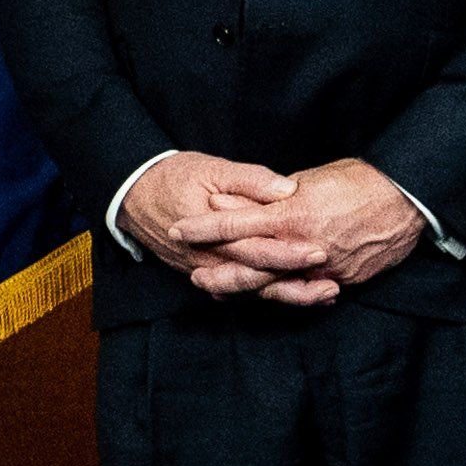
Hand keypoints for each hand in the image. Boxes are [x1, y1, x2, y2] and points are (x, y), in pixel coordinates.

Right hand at [120, 150, 307, 299]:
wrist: (133, 195)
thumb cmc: (174, 177)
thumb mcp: (212, 168)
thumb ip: (250, 180)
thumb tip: (285, 189)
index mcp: (213, 233)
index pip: (257, 249)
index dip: (289, 254)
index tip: (320, 251)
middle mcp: (209, 260)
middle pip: (258, 281)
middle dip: (296, 285)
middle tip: (333, 285)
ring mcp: (206, 271)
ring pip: (251, 291)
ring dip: (288, 296)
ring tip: (323, 296)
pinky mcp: (205, 273)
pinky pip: (238, 292)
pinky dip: (266, 295)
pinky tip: (293, 295)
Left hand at [205, 156, 429, 307]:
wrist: (409, 201)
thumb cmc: (361, 180)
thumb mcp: (313, 178)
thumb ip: (278, 194)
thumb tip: (253, 199)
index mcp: (292, 213)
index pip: (236, 223)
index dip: (205, 227)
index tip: (180, 228)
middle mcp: (303, 245)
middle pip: (250, 266)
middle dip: (220, 272)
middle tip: (195, 276)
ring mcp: (323, 268)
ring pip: (277, 285)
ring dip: (248, 288)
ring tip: (223, 288)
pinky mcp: (342, 280)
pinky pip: (308, 290)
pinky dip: (288, 292)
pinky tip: (271, 293)